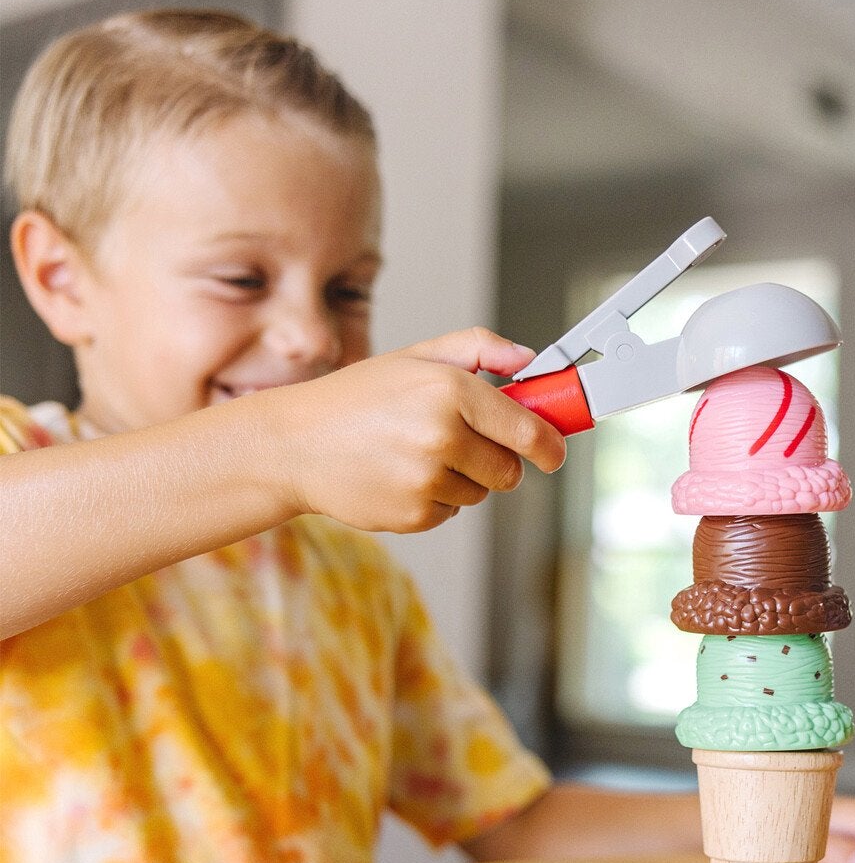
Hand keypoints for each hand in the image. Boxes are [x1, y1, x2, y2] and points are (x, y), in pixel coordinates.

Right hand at [262, 328, 565, 532]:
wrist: (293, 445)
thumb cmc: (354, 399)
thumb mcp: (415, 357)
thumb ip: (477, 348)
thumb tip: (527, 359)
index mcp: (450, 390)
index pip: (527, 429)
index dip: (550, 445)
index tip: (554, 452)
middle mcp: (442, 435)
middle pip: (509, 469)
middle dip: (496, 460)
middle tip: (460, 442)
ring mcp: (428, 479)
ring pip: (481, 492)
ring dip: (462, 478)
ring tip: (416, 454)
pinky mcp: (414, 514)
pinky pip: (451, 512)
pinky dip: (435, 499)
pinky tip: (400, 476)